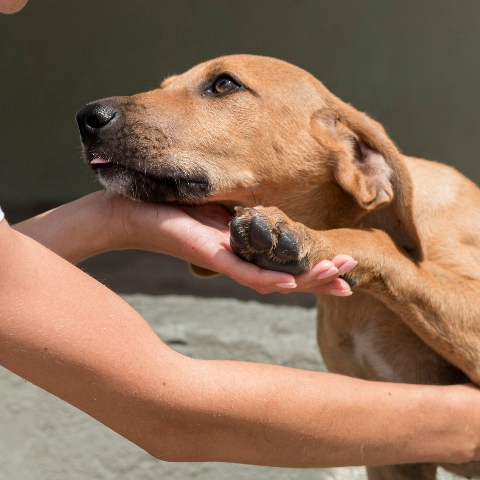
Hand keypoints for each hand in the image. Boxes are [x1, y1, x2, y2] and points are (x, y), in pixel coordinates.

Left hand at [102, 193, 355, 295]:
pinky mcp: (208, 255)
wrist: (125, 210)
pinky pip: (243, 273)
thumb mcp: (218, 199)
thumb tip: (272, 195)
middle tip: (353, 278)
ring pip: (273, 280)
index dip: (318, 269)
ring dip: (307, 280)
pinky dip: (269, 279)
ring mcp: (224, 260)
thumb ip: (245, 205)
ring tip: (340, 278)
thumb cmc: (167, 203)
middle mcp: (238, 259)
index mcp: (244, 246)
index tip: (348, 270)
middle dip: (323, 277)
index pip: (288, 263)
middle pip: (288, 276)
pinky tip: (292, 284)